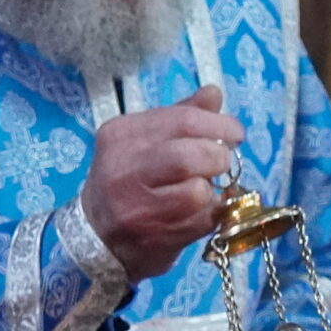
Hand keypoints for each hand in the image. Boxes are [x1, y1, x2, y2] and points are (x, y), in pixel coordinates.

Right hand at [80, 85, 245, 281]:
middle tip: (222, 163)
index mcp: (122, 135)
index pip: (182, 120)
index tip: (235, 133)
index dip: (219, 125)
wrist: (96, 237)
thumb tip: (213, 93)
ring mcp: (136, 207)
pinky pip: (200, 221)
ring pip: (197, 191)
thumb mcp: (143, 142)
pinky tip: (196, 213)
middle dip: (218, 158)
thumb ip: (179, 117)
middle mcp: (123, 169)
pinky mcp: (152, 237)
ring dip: (212, 190)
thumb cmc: (128, 182)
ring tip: (203, 190)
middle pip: (191, 156)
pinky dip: (209, 215)